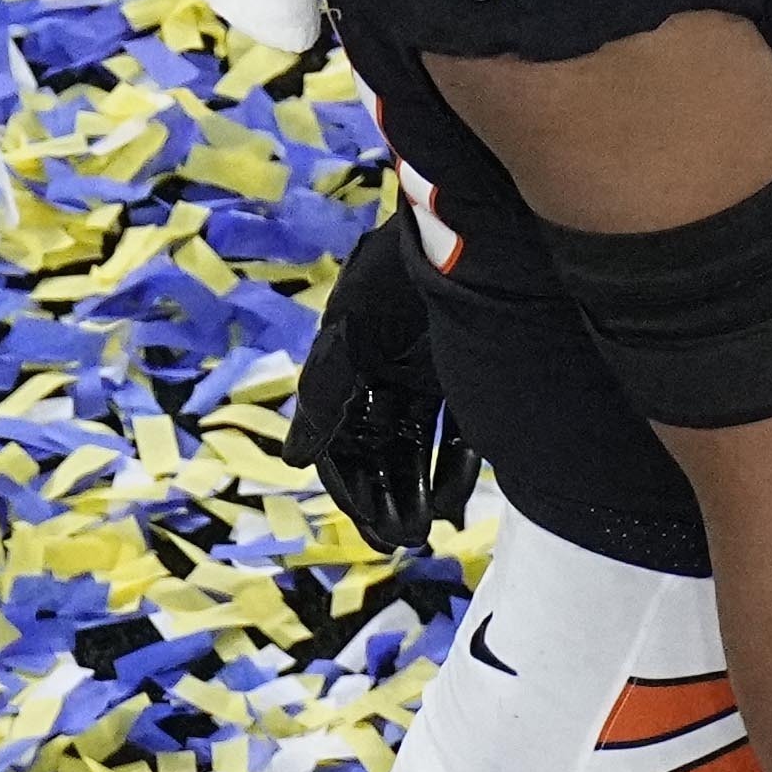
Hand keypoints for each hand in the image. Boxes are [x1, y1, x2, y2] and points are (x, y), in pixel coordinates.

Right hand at [285, 213, 471, 555]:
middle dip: (383, 498)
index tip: (368, 523)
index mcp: (348, 360)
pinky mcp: (467, 375)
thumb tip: (295, 460)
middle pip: (377, 451)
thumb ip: (326, 395)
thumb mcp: (353, 334)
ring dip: (415, 492)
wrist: (477, 229)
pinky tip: (456, 504)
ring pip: (415, 450)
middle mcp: (385, 372)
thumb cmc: (401, 272)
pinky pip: (456, 435)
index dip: (348, 484)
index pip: (338, 437)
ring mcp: (427, 376)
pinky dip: (454, 470)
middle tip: (397, 541)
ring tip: (423, 532)